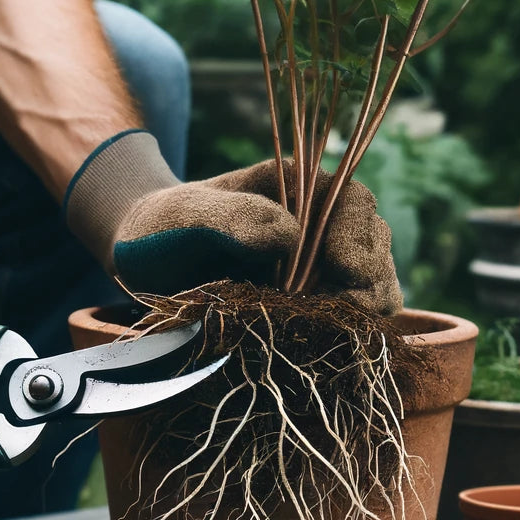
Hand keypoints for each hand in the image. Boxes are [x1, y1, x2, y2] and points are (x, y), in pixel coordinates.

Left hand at [71, 147, 400, 316]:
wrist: (145, 258)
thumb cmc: (161, 227)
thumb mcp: (186, 215)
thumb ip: (232, 216)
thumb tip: (289, 233)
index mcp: (295, 184)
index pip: (354, 203)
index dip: (358, 238)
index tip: (343, 272)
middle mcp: (316, 218)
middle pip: (374, 244)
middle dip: (369, 281)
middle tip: (341, 313)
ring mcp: (319, 258)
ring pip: (373, 280)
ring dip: (362, 306)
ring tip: (329, 325)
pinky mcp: (312, 294)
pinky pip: (351, 309)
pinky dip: (349, 324)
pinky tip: (324, 335)